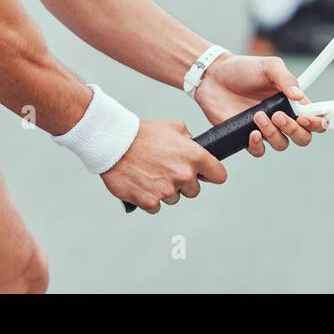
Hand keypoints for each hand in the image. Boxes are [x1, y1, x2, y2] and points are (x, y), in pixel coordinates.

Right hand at [100, 119, 225, 213]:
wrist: (114, 144)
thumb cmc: (142, 134)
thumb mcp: (173, 127)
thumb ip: (189, 139)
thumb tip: (195, 148)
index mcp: (194, 156)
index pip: (219, 175)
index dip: (212, 174)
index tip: (206, 175)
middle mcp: (183, 175)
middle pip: (194, 191)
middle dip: (184, 183)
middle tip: (167, 170)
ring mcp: (167, 190)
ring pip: (174, 199)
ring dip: (165, 191)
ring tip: (151, 174)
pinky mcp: (149, 202)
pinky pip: (156, 207)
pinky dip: (150, 198)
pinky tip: (142, 183)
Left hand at [194, 54, 328, 157]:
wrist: (212, 77)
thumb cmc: (242, 68)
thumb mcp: (267, 66)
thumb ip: (286, 79)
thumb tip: (300, 96)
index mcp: (292, 100)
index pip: (315, 117)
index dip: (318, 122)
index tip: (308, 118)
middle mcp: (282, 117)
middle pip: (303, 137)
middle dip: (296, 130)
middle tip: (280, 116)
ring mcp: (265, 128)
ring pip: (281, 144)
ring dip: (274, 133)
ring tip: (258, 115)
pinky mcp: (246, 137)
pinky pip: (260, 150)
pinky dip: (258, 145)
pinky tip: (251, 132)